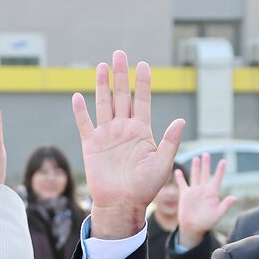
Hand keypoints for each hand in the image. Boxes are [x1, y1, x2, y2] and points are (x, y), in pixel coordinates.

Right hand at [72, 50, 185, 238]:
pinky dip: (80, 111)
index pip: (143, 101)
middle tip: (119, 54)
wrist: (121, 204)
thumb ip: (170, 142)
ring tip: (102, 66)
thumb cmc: (144, 188)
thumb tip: (181, 120)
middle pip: (122, 96)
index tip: (143, 65)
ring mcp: (107, 135)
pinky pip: (84, 124)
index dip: (143, 83)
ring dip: (102, 85)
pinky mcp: (91, 145)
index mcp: (142, 131)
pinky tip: (77, 96)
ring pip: (104, 104)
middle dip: (121, 75)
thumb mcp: (162, 164)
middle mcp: (124, 129)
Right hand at [175, 153, 234, 248]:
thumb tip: (234, 198)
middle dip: (206, 164)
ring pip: (195, 176)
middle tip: (206, 154)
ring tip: (196, 158)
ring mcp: (194, 191)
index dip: (220, 170)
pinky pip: (182, 184)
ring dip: (195, 167)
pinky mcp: (185, 195)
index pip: (217, 179)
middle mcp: (203, 190)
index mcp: (212, 193)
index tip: (223, 160)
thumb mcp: (218, 215)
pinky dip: (180, 178)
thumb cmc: (207, 222)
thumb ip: (225, 206)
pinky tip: (177, 170)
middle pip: (205, 174)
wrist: (193, 227)